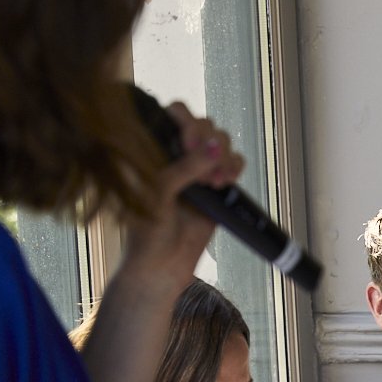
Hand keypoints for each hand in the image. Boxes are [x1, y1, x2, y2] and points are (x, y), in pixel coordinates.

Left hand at [118, 103, 244, 297]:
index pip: (172, 114)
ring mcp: (196, 170)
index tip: (187, 144)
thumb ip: (184, 167)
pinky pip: (232, 163)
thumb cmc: (147, 231)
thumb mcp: (159, 192)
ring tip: (215, 182)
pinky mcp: (215, 187)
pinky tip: (224, 182)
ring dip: (223, 156)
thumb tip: (214, 148)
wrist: (162, 268)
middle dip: (208, 142)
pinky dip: (234, 167)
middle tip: (203, 172)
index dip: (185, 121)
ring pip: (220, 142)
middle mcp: (175, 153)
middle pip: (203, 124)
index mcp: (152, 147)